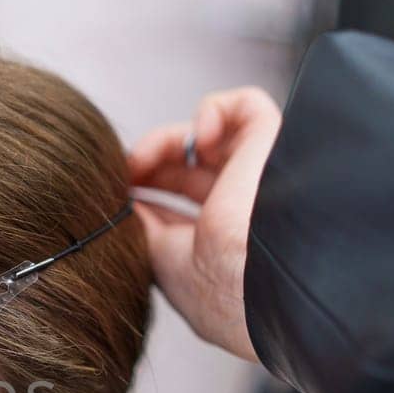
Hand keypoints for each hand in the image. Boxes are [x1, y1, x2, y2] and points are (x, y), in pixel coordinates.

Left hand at [126, 86, 281, 365]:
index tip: (116, 186)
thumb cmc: (212, 286)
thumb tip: (121, 198)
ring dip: (168, 139)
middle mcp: (244, 205)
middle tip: (126, 169)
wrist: (260, 285)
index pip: (182, 196)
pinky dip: (213, 109)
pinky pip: (249, 106)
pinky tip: (198, 138)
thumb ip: (142, 224)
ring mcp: (261, 175)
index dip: (147, 182)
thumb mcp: (161, 257)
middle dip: (152, 161)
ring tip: (146, 157)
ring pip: (213, 135)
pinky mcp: (277, 145)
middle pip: (191, 166)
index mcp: (223, 237)